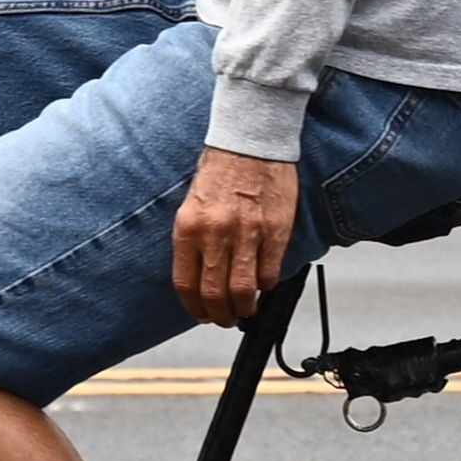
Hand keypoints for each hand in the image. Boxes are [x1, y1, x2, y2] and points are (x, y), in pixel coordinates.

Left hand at [170, 147, 299, 323]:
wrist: (249, 141)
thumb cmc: (220, 170)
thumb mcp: (192, 205)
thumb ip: (194, 242)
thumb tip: (198, 278)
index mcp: (189, 227)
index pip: (186, 284)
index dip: (194, 307)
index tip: (201, 314)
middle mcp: (215, 233)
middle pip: (215, 294)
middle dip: (220, 315)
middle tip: (226, 319)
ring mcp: (247, 233)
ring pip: (243, 289)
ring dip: (245, 308)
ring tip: (246, 309)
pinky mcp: (275, 230)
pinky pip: (269, 271)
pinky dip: (266, 285)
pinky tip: (263, 283)